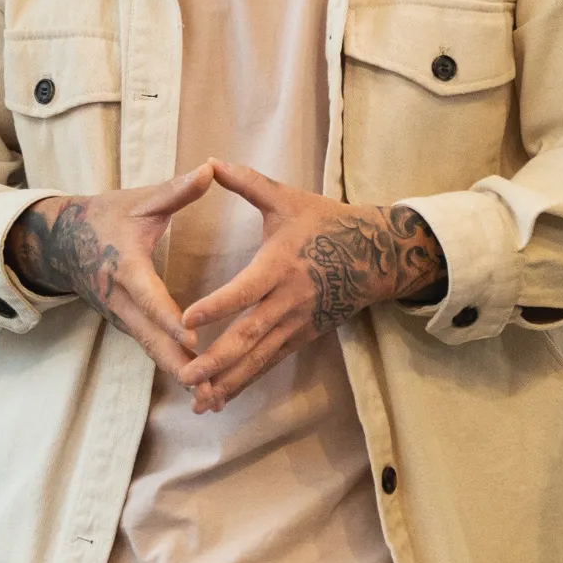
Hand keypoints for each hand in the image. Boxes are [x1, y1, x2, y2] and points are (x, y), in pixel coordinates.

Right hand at [6, 167, 214, 376]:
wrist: (60, 242)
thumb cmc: (105, 217)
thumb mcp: (139, 200)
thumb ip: (176, 190)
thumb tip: (211, 170)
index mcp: (125, 267)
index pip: (149, 297)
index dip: (168, 319)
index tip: (191, 338)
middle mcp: (120, 299)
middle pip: (151, 338)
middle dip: (179, 364)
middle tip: (208, 386)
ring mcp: (121, 316)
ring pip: (152, 350)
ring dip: (179, 373)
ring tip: (211, 398)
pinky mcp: (126, 324)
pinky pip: (152, 349)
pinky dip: (173, 367)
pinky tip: (199, 388)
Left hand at [175, 161, 445, 410]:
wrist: (375, 256)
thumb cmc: (326, 223)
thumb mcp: (288, 199)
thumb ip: (248, 183)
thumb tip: (210, 162)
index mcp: (281, 265)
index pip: (246, 290)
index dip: (217, 306)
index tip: (186, 320)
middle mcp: (288, 300)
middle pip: (250, 335)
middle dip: (217, 358)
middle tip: (187, 374)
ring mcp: (296, 323)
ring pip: (259, 358)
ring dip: (228, 380)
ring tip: (199, 400)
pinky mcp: (301, 337)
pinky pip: (269, 363)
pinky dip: (244, 382)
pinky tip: (220, 399)